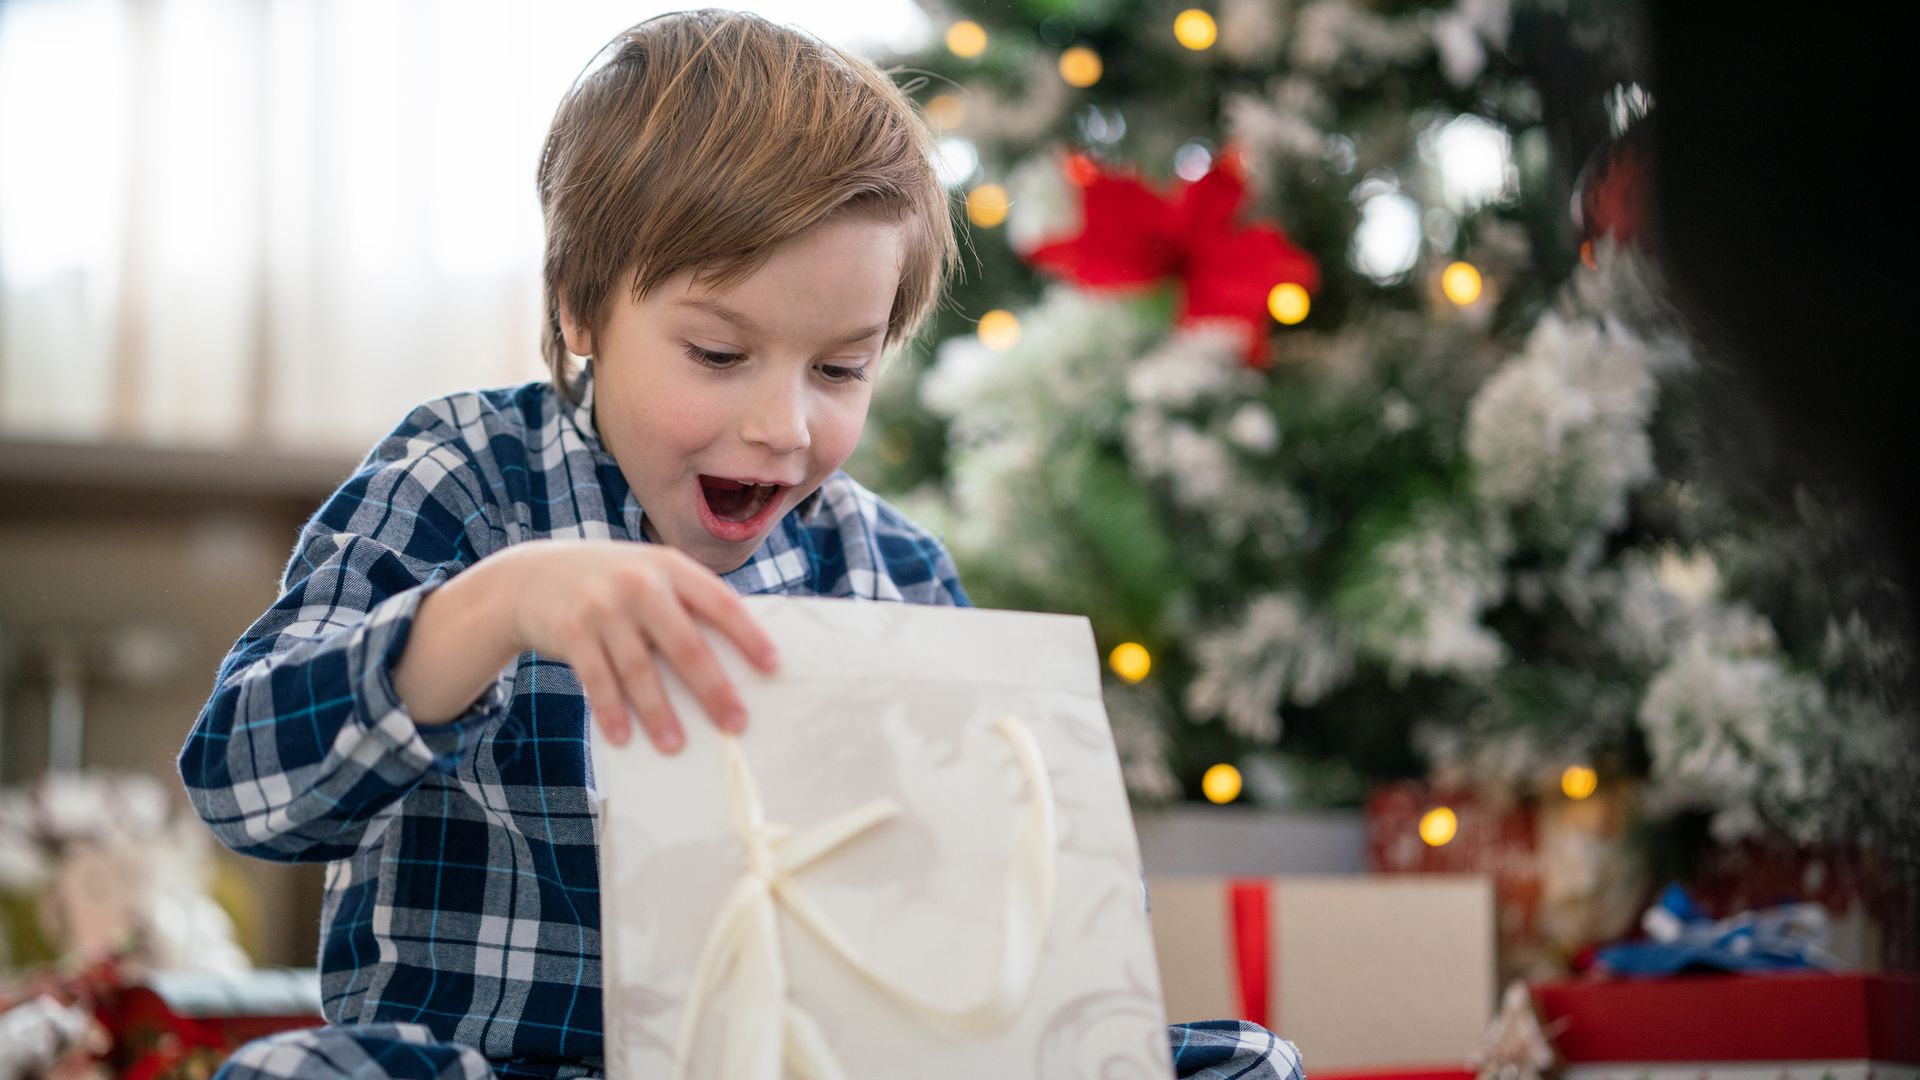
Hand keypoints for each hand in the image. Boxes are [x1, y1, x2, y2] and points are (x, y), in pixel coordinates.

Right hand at [491, 539, 778, 752]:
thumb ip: (684, 604)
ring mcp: (602, 607)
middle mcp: (639, 583)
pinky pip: (597, 680)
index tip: (773, 666)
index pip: (720, 602)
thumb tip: (735, 662)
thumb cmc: (610, 583)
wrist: (530, 575)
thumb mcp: (648, 575)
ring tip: (676, 745)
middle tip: (735, 724)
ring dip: (659, 712)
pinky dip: (612, 712)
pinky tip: (625, 738)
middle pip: (685, 644)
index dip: (748, 635)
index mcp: (670, 567)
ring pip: (639, 669)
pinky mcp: (571, 631)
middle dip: (713, 688)